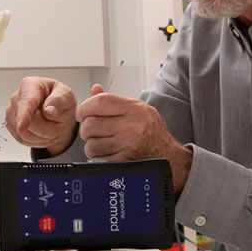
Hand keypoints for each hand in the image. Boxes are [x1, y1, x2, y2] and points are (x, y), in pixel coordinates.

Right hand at [5, 77, 77, 156]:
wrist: (54, 108)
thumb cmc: (58, 98)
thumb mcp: (66, 95)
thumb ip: (59, 101)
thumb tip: (49, 111)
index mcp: (30, 85)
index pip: (27, 102)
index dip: (24, 116)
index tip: (22, 127)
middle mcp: (16, 98)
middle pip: (28, 123)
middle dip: (48, 129)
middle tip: (61, 125)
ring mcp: (12, 113)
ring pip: (25, 134)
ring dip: (44, 136)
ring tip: (52, 126)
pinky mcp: (11, 126)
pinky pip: (23, 140)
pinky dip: (38, 140)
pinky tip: (44, 132)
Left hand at [77, 84, 193, 192]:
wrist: (170, 158)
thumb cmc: (152, 132)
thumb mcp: (138, 110)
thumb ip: (114, 101)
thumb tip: (95, 89)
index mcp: (134, 108)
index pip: (99, 102)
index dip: (84, 107)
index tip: (81, 113)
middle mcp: (132, 125)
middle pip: (90, 124)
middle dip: (87, 129)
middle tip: (93, 131)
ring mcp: (128, 145)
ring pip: (91, 144)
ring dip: (92, 145)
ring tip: (103, 143)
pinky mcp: (124, 161)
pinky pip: (97, 158)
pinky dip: (98, 157)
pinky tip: (108, 153)